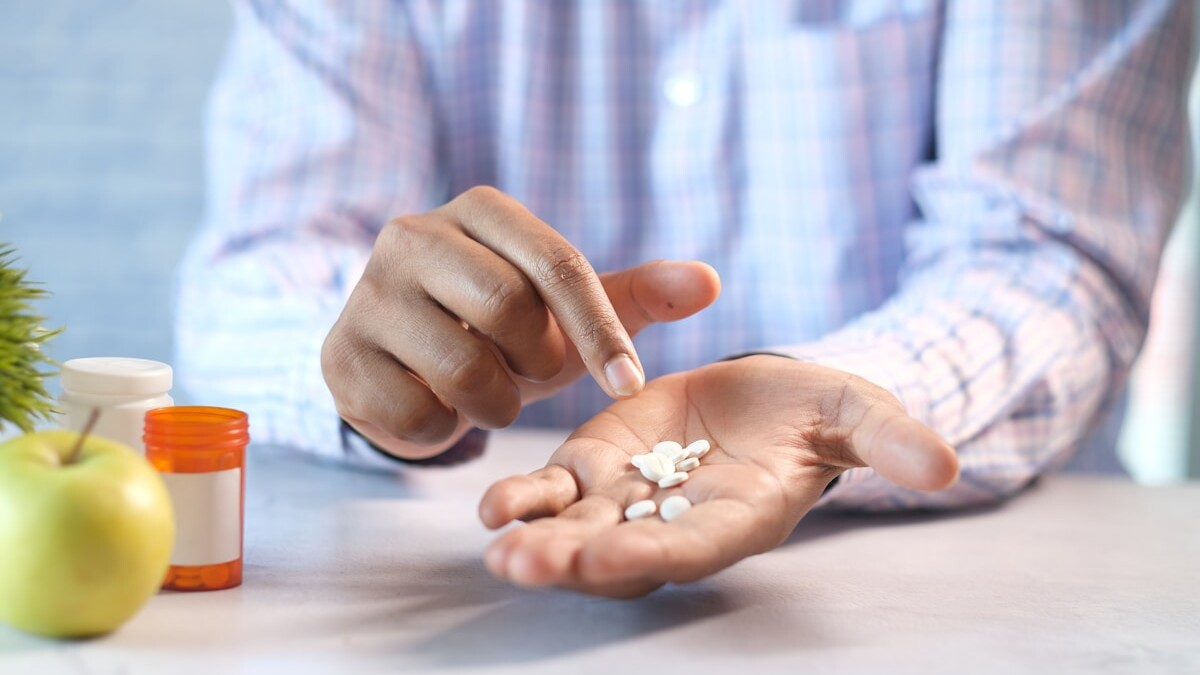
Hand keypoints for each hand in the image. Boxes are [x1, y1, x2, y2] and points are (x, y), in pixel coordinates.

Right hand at [321, 186, 720, 458]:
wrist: (407, 360)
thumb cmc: (503, 328)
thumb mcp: (571, 309)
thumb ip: (638, 294)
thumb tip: (710, 282)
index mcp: (479, 210)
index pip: (557, 264)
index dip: (601, 331)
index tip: (630, 386)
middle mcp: (413, 235)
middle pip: (508, 311)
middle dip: (538, 363)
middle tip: (529, 372)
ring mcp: (366, 294)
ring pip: (463, 368)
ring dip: (496, 402)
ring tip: (488, 390)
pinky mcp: (339, 356)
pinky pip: (417, 413)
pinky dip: (445, 429)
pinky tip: (438, 407)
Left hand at [479, 355, 957, 597]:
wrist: (766, 397)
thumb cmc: (818, 412)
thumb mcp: (856, 411)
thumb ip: (888, 441)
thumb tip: (946, 466)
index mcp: (738, 518)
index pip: (695, 548)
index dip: (656, 555)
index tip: (615, 558)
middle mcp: (676, 521)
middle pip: (621, 554)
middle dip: (576, 562)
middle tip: (527, 564)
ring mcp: (630, 497)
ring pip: (576, 530)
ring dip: (537, 540)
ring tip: (498, 546)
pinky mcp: (598, 464)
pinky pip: (555, 490)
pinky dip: (526, 499)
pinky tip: (491, 506)